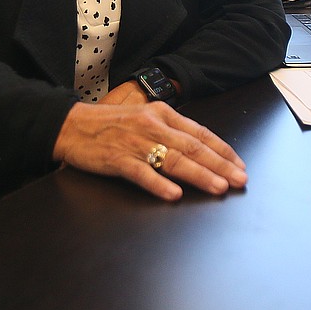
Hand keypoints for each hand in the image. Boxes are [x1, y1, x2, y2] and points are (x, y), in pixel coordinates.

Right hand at [51, 94, 246, 200]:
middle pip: (193, 148)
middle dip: (220, 165)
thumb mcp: (144, 118)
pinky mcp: (116, 159)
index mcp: (162, 114)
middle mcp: (152, 126)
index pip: (200, 133)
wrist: (70, 124)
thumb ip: (169, 131)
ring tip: (219, 187)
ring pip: (173, 160)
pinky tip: (174, 195)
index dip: (222, 150)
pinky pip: (142, 173)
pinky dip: (159, 184)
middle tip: (240, 180)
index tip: (240, 165)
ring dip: (199, 175)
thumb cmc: (109, 124)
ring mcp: (135, 142)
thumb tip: (200, 149)